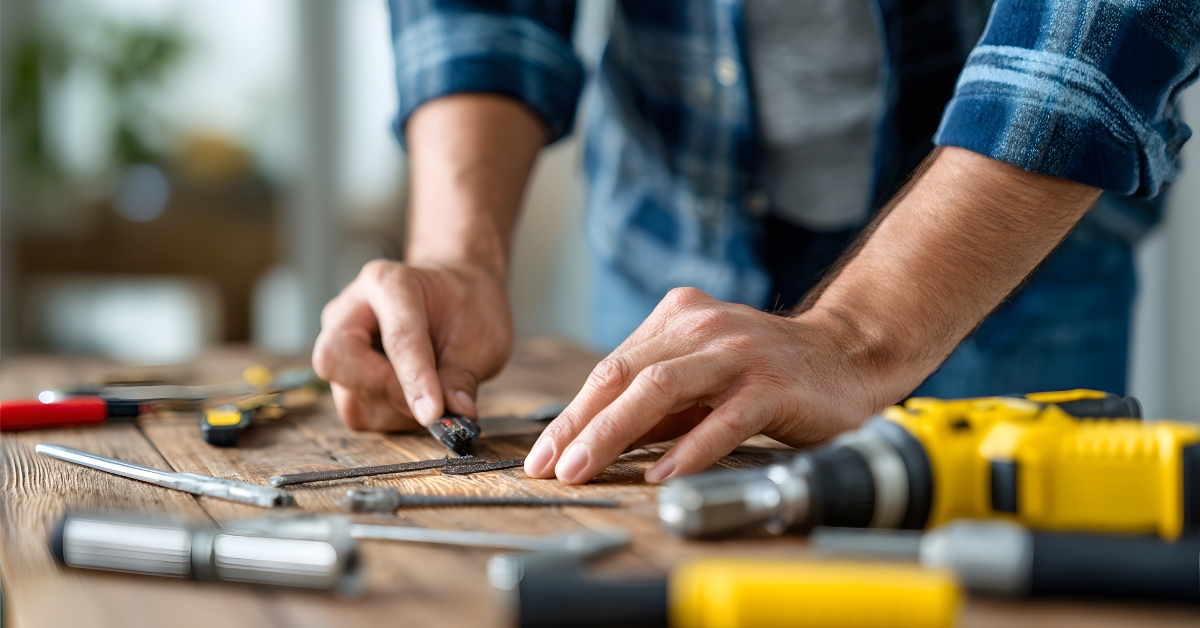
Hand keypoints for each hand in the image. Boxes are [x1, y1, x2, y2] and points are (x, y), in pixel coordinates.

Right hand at [312, 259, 511, 430]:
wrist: (452, 296)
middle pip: (337, 360)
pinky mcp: (341, 372)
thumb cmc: (464, 309)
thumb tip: (455, 417)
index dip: (415, 380)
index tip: (435, 413)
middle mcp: (351, 308)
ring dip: (395, 410)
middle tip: (431, 405)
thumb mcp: (480, 338)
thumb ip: (462, 377)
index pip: (397, 337)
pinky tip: (416, 398)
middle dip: (385, 392)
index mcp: (389, 283)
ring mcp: (337, 340)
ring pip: (348, 397)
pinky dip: (392, 416)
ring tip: (434, 396)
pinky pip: (357, 412)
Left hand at [523, 287, 888, 483]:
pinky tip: (662, 474)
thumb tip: (592, 442)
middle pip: (624, 376)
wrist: (846, 357)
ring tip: (586, 470)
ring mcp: (736, 354)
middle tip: (551, 467)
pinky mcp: (771, 386)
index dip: (571, 415)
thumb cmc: (764, 373)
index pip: (610, 369)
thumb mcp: (698, 380)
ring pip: (661, 390)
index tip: (543, 455)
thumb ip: (652, 406)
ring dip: (614, 433)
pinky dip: (689, 448)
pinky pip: (722, 419)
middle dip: (580, 426)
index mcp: (676, 319)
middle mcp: (701, 329)